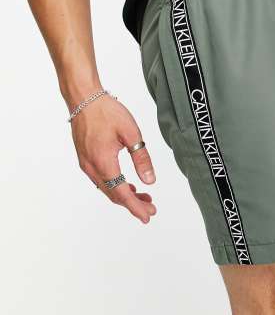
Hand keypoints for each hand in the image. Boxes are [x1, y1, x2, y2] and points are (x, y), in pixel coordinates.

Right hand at [70, 94, 156, 223]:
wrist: (83, 98)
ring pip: (106, 188)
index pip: (122, 193)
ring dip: (124, 195)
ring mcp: (86, 164)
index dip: (136, 206)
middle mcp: (91, 167)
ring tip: (143, 197)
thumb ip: (141, 158)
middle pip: (113, 194)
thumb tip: (150, 181)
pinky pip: (100, 180)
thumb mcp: (131, 133)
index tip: (148, 216)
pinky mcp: (85, 158)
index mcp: (103, 163)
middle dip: (133, 204)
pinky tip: (127, 184)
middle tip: (151, 208)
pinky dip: (115, 186)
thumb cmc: (107, 111)